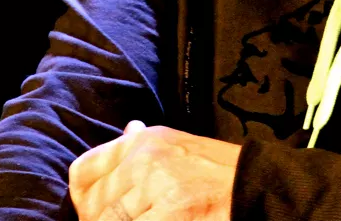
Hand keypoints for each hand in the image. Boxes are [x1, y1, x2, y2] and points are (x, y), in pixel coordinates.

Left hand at [69, 121, 241, 220]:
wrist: (258, 185)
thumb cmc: (219, 172)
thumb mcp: (179, 146)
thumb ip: (144, 146)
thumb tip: (128, 128)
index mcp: (143, 141)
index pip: (83, 171)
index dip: (83, 200)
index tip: (96, 213)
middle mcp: (144, 159)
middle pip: (93, 206)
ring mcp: (155, 187)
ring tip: (148, 220)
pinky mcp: (170, 214)